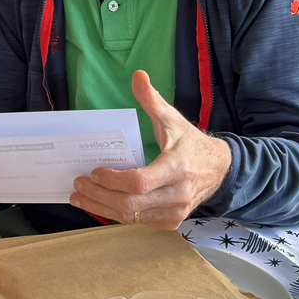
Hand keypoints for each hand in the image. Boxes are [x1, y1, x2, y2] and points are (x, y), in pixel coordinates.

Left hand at [68, 70, 232, 229]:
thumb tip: (138, 76)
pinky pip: (139, 222)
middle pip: (130, 203)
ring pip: (132, 216)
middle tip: (78, 184)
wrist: (219, 168)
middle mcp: (178, 193)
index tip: (94, 172)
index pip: (139, 181)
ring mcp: (176, 211)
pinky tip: (101, 205)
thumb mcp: (172, 119)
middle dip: (99, 195)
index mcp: (177, 167)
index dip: (113, 180)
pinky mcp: (172, 221)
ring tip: (80, 197)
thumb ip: (152, 100)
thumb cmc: (190, 143)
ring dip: (102, 208)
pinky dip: (117, 214)